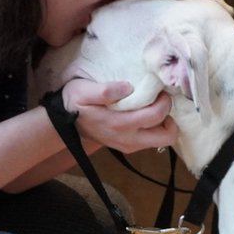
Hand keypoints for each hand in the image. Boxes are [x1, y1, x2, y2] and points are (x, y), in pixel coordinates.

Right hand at [62, 78, 177, 152]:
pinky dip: (155, 128)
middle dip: (170, 117)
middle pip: (167, 136)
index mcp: (121, 123)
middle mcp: (129, 139)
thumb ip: (104, 90)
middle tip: (160, 101)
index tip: (158, 89)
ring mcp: (130, 145)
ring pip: (162, 139)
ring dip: (164, 123)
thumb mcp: (83, 91)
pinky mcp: (129, 147)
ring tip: (153, 106)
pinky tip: (145, 113)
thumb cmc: (74, 103)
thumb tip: (128, 87)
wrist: (63, 123)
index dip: (164, 101)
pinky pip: (152, 140)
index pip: (157, 115)